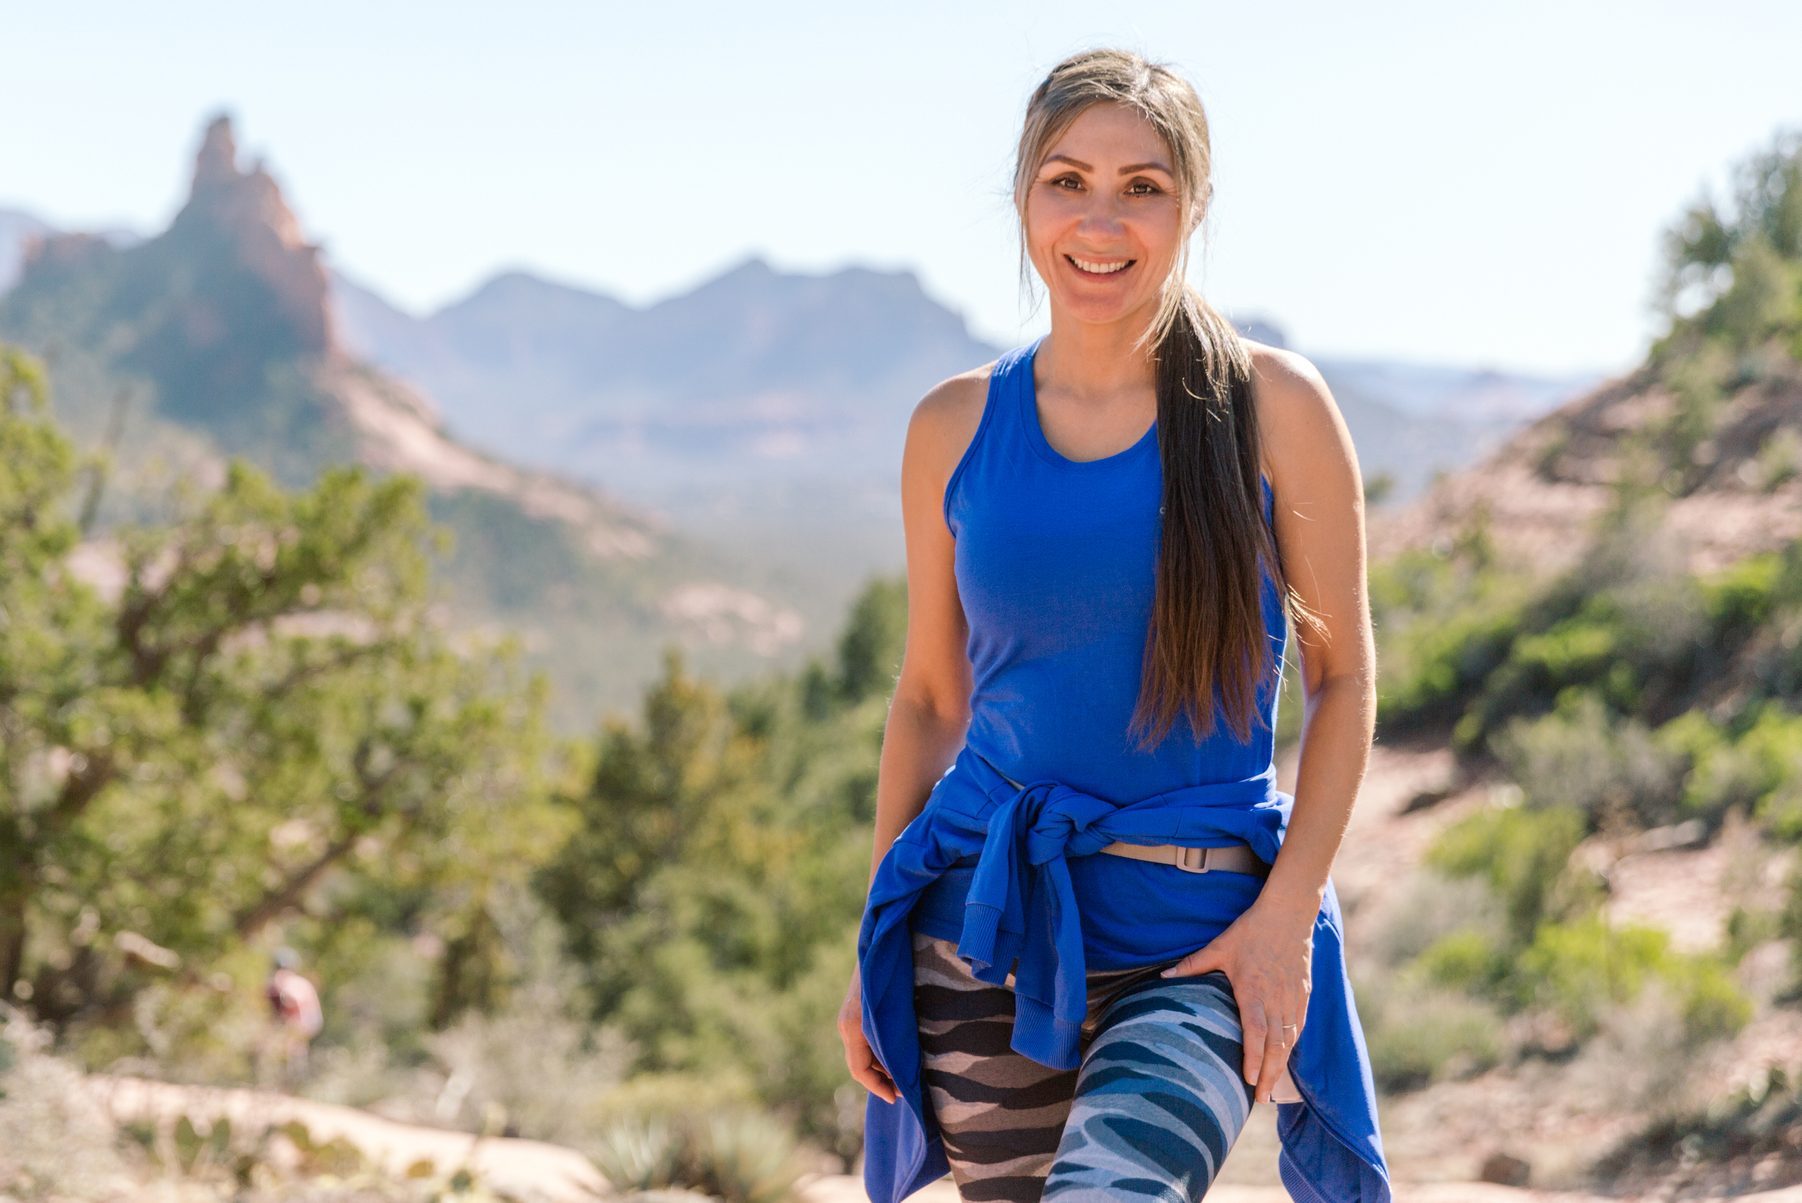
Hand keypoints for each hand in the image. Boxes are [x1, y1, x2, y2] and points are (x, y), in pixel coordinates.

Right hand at [839, 965, 897, 1103]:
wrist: (883, 937)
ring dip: (880, 1068)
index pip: (860, 1070)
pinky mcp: (853, 1011)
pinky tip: (896, 1054)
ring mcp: (847, 1016)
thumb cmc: (897, 971)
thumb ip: (898, 1038)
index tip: (898, 1098)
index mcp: (854, 1025)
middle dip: (881, 1081)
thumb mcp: (900, 1009)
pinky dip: (876, 1053)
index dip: (878, 1088)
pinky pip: (861, 1041)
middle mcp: (846, 1023)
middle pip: (859, 1065)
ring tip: (904, 1075)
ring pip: (860, 1054)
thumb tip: (906, 1070)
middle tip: (905, 1090)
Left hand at [1158, 899, 1313, 1102]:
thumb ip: (1193, 966)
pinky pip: (1299, 1026)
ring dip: (1281, 1065)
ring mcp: (1293, 998)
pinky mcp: (1303, 994)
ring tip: (1271, 1088)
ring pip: (1290, 1039)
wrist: (1288, 915)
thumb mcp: (1219, 947)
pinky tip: (1284, 1059)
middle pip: (1276, 1044)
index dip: (1254, 1057)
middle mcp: (1276, 999)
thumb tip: (1162, 976)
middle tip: (1259, 1099)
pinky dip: (1292, 1045)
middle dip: (1269, 1074)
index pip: (1256, 1030)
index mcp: (1254, 989)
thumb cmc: (1250, 932)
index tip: (1249, 1079)